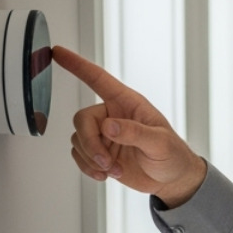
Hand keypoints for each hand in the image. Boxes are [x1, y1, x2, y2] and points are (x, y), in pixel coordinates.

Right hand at [55, 46, 206, 206]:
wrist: (172, 180)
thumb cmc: (174, 155)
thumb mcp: (160, 143)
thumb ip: (135, 133)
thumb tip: (109, 126)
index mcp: (128, 104)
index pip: (99, 79)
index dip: (78, 65)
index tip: (58, 52)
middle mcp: (112, 116)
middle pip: (82, 120)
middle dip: (90, 143)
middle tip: (105, 162)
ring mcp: (105, 135)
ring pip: (79, 140)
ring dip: (91, 159)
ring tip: (114, 170)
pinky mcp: (100, 152)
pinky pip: (80, 155)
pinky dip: (88, 167)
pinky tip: (106, 174)